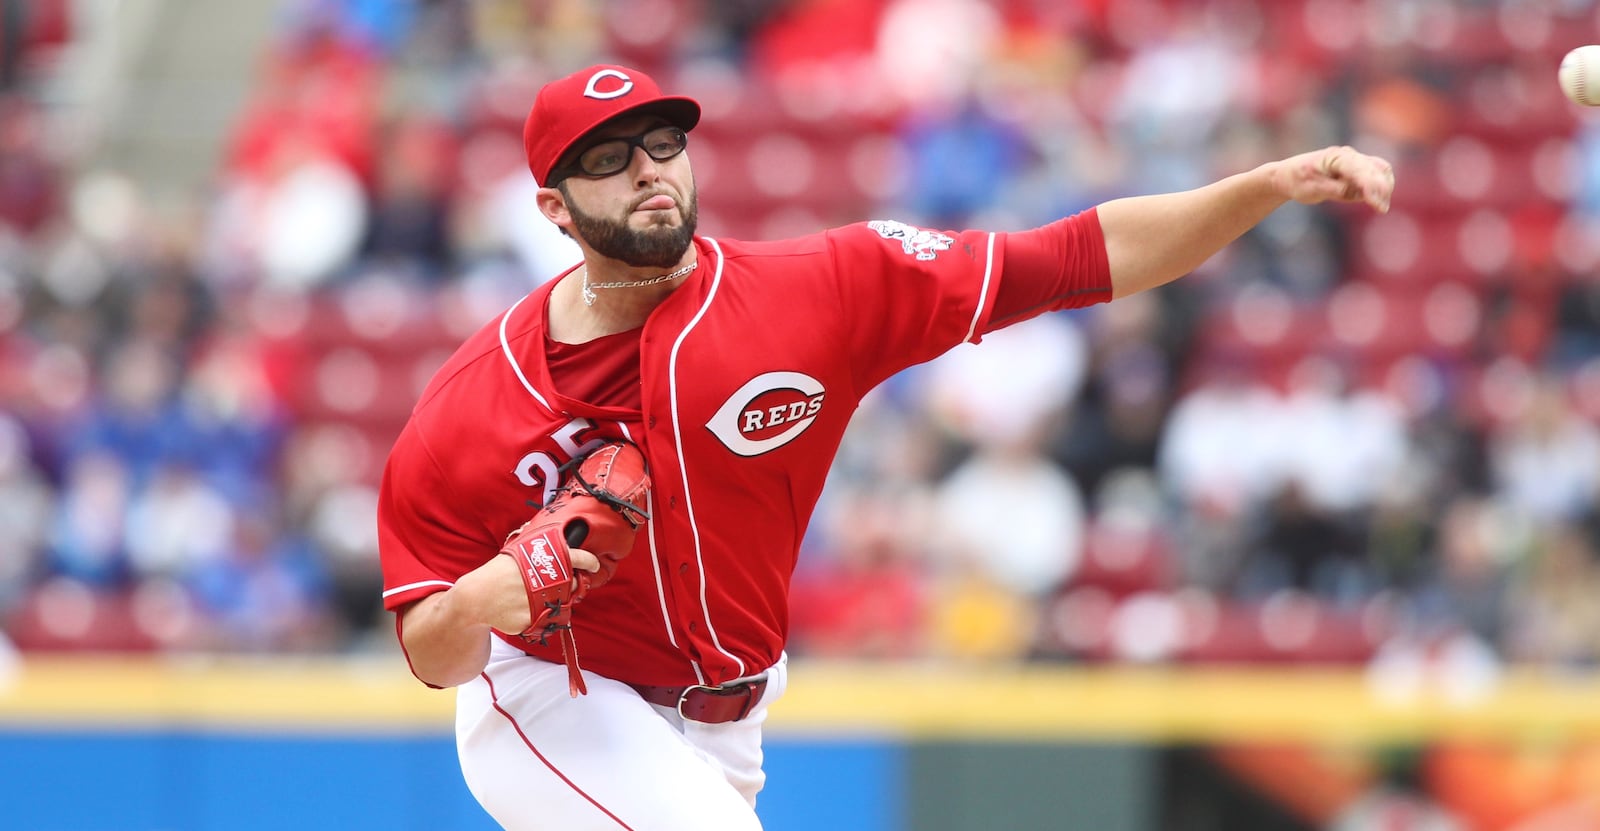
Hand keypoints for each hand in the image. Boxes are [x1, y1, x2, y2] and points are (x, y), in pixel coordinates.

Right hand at [457, 550, 600, 634]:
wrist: (475, 598)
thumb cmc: (495, 573)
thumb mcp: (515, 553)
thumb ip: (535, 548)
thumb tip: (549, 529)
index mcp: (539, 561)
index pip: (574, 557)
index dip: (588, 560)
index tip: (594, 564)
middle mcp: (542, 581)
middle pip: (571, 584)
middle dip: (570, 583)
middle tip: (560, 582)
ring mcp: (537, 602)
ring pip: (561, 603)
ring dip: (556, 599)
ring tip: (538, 594)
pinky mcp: (531, 621)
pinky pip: (544, 619)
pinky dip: (537, 615)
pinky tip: (521, 608)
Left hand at [1273, 145, 1393, 213]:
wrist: (1289, 176)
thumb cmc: (1298, 181)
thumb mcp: (1312, 189)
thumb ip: (1336, 190)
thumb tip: (1359, 193)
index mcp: (1336, 157)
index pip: (1359, 170)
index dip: (1371, 186)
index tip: (1377, 204)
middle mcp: (1349, 156)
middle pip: (1376, 168)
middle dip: (1382, 188)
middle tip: (1381, 209)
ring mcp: (1356, 161)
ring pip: (1381, 170)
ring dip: (1385, 187)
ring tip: (1380, 207)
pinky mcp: (1359, 170)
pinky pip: (1378, 175)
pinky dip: (1381, 187)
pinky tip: (1377, 202)